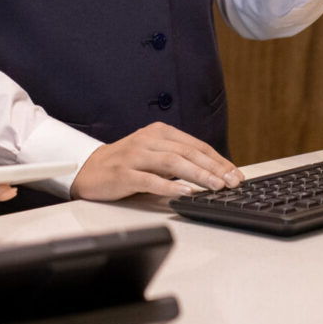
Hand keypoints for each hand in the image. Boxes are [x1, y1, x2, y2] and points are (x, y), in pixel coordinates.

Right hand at [70, 123, 243, 200]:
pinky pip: (149, 179)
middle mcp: (148, 140)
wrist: (87, 169)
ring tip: (215, 186)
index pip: (195, 145)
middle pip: (187, 152)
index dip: (218, 159)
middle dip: (213, 168)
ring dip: (197, 175)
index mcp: (159, 132)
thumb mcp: (153, 154)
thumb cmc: (126, 164)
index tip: (235, 173)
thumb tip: (213, 174)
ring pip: (172, 163)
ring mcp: (134, 155)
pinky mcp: (123, 173)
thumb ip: (177, 159)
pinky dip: (169, 185)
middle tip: (232, 181)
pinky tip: (185, 191)